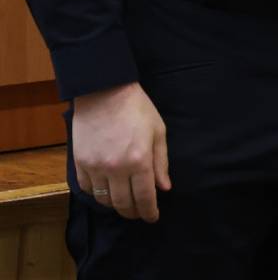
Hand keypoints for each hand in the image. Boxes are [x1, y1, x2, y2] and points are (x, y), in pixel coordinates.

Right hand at [72, 82, 169, 221]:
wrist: (104, 92)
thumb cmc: (137, 108)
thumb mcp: (158, 131)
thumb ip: (161, 162)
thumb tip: (164, 188)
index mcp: (139, 160)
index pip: (145, 197)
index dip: (149, 212)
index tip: (153, 217)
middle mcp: (116, 168)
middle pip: (123, 204)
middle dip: (133, 212)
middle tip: (139, 213)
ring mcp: (95, 167)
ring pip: (104, 200)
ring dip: (116, 205)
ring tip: (124, 203)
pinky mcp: (80, 163)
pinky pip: (88, 189)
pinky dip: (97, 194)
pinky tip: (106, 191)